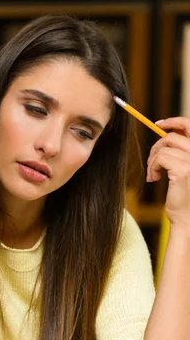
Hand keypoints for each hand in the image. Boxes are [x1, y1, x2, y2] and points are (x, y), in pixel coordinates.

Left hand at [147, 117, 189, 234]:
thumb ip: (181, 151)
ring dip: (153, 160)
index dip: (174, 121)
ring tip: (154, 173)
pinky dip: (153, 167)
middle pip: (173, 136)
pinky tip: (155, 178)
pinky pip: (160, 158)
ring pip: (164, 147)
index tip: (158, 124)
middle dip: (157, 146)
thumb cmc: (185, 195)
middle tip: (152, 161)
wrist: (188, 218)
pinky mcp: (184, 169)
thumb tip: (166, 132)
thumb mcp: (185, 167)